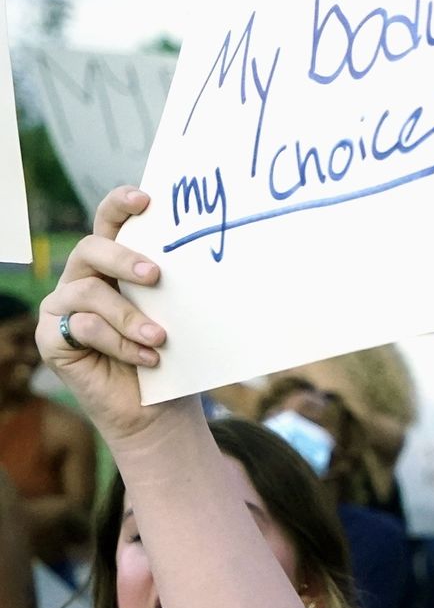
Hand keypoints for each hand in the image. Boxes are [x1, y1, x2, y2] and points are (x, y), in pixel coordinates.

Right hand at [34, 188, 187, 446]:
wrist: (157, 407)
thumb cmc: (171, 356)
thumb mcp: (175, 315)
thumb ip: (173, 287)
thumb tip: (207, 257)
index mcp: (113, 265)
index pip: (108, 223)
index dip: (120, 205)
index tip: (146, 199)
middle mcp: (82, 278)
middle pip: (89, 249)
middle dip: (122, 258)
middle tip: (155, 275)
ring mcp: (63, 308)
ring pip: (88, 292)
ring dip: (128, 315)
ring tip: (159, 337)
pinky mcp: (52, 338)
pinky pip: (81, 328)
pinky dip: (118, 343)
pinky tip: (146, 358)